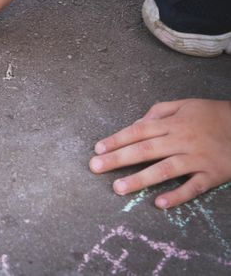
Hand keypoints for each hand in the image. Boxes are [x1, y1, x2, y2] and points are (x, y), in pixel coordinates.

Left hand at [89, 99, 230, 208]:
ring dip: (140, 179)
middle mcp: (182, 139)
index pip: (138, 131)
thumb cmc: (211, 115)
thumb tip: (134, 124)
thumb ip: (158, 112)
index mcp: (172, 123)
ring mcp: (197, 158)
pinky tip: (159, 203)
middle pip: (145, 150)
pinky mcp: (213, 174)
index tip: (98, 149)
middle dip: (118, 159)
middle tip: (95, 167)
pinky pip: (193, 187)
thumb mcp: (184, 105)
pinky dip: (177, 195)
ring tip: (118, 188)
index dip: (116, 140)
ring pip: (165, 169)